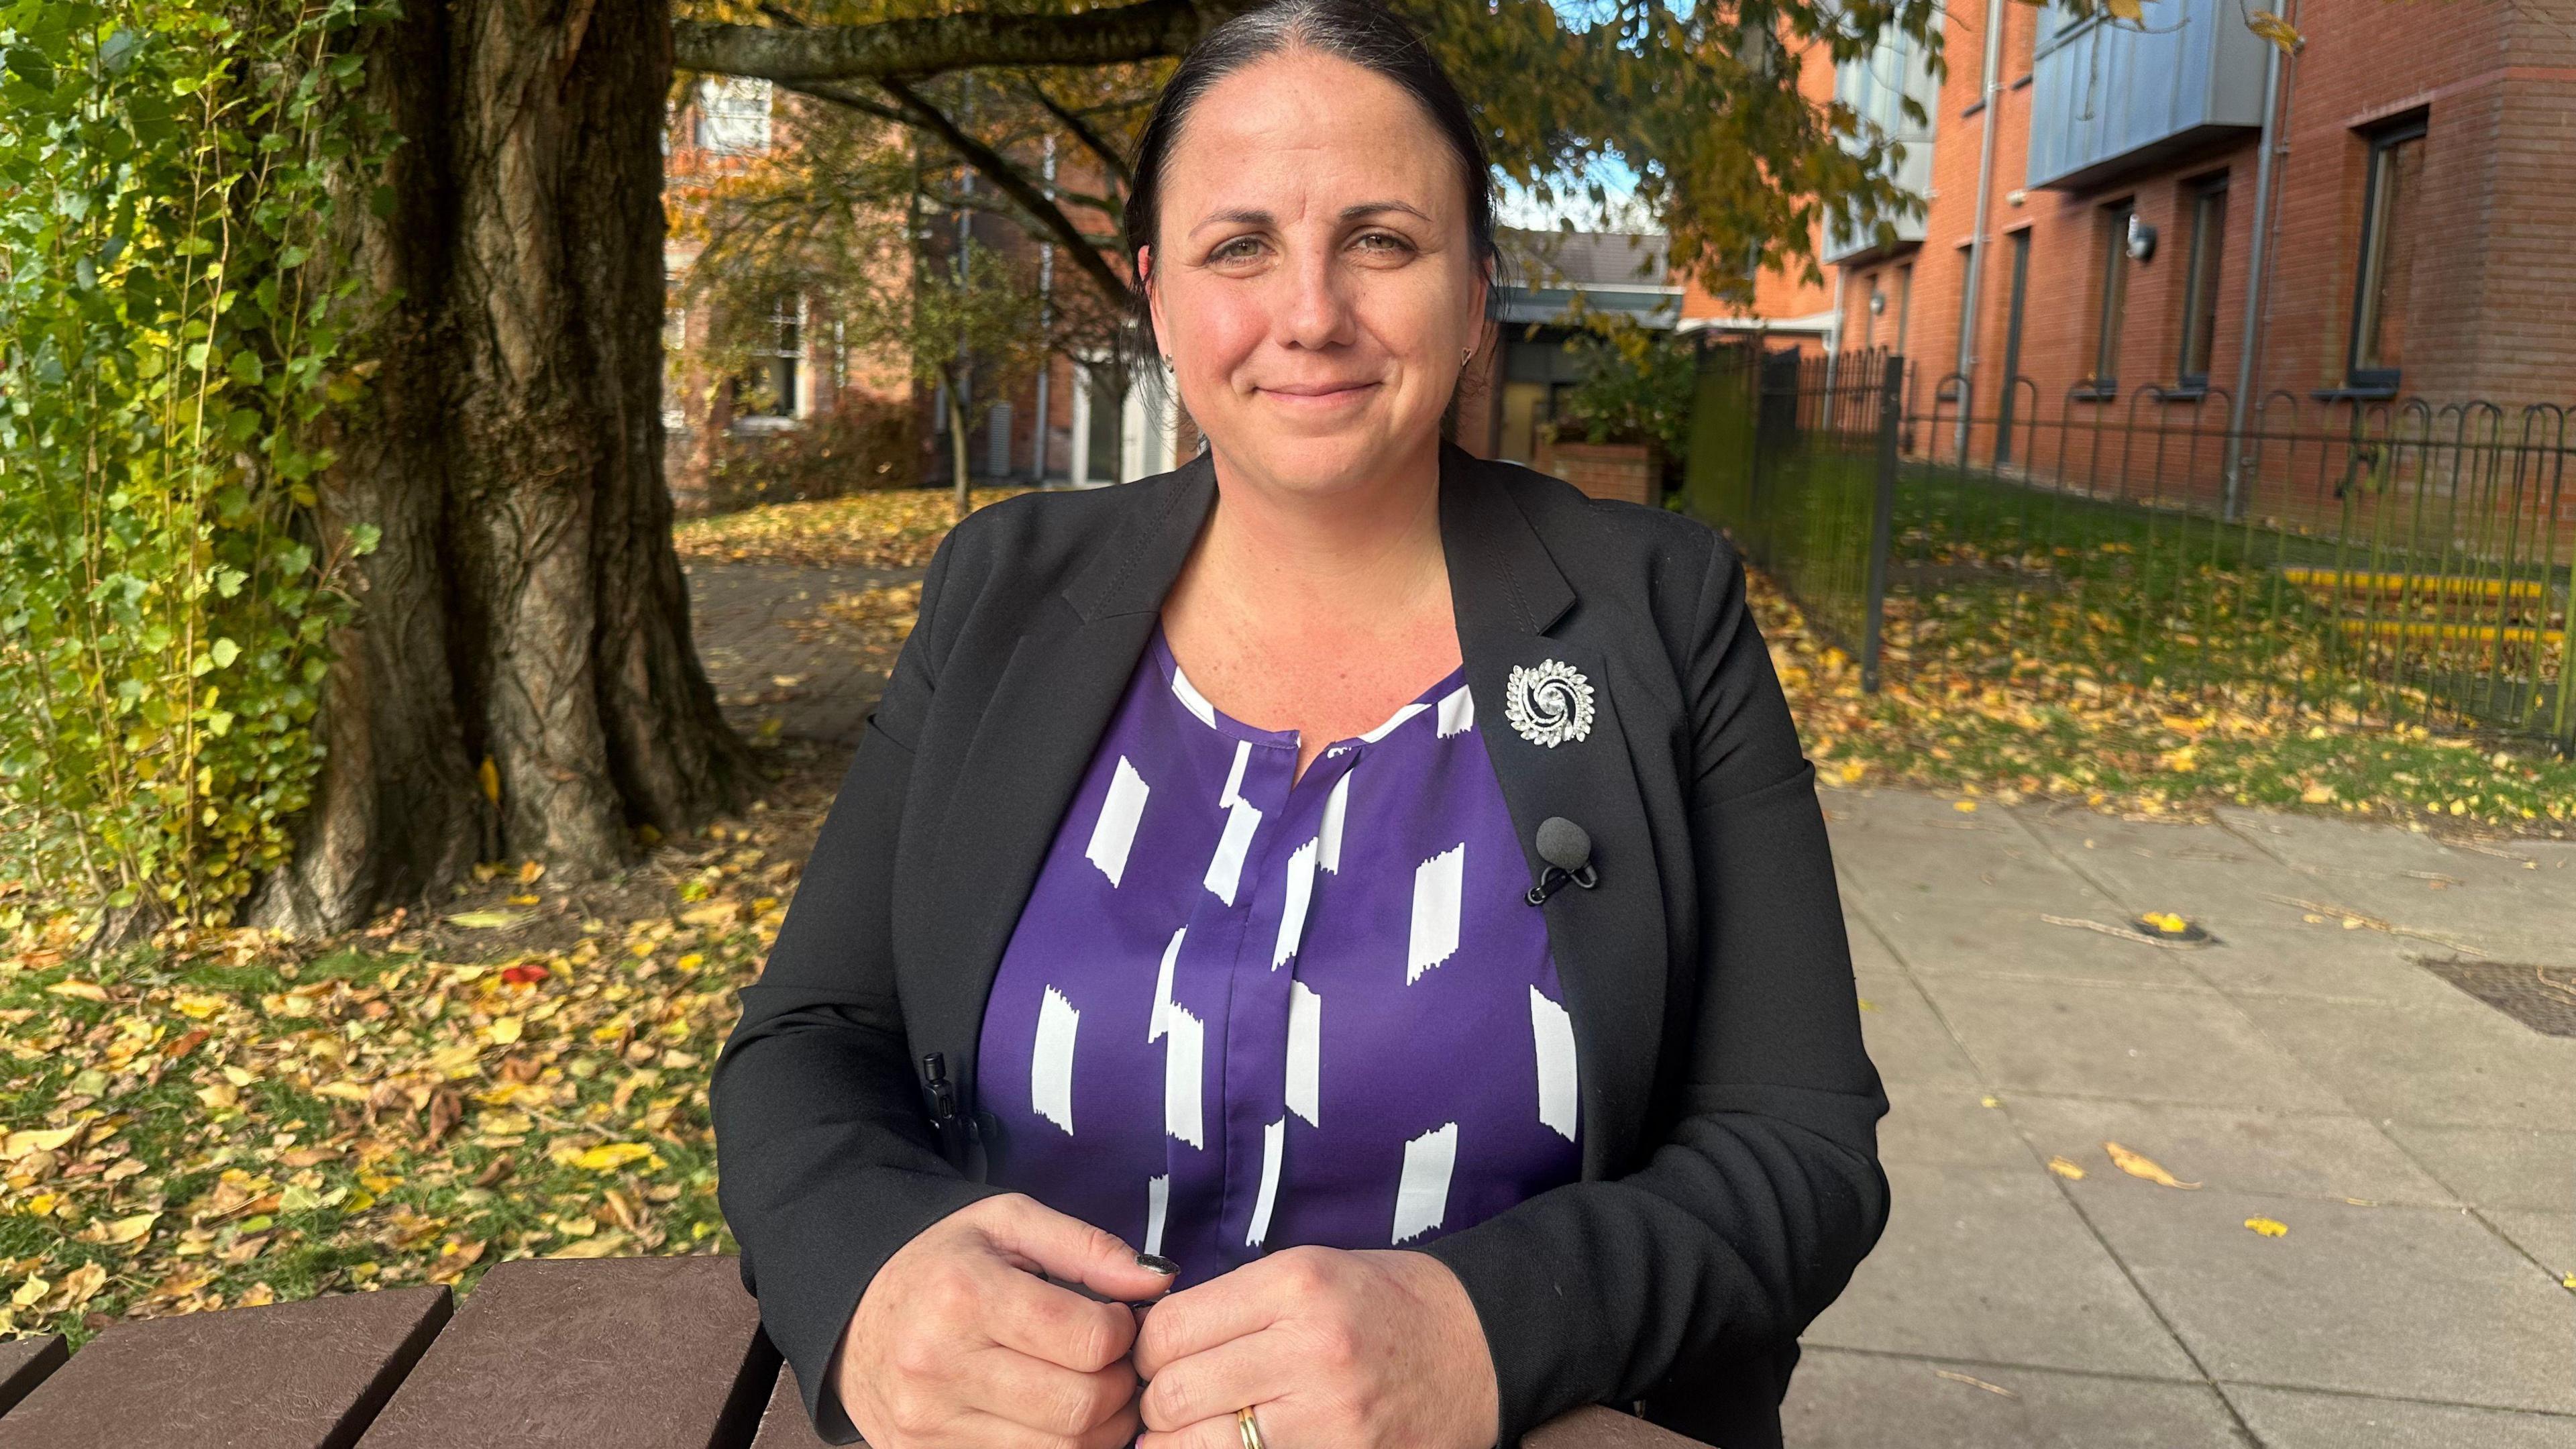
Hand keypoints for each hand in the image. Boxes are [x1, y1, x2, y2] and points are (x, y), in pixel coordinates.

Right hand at [827, 1193, 1179, 1448]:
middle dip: (1120, 1387)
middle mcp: (941, 1366)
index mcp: (965, 1295)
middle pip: (1080, 1408)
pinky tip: (1058, 1414)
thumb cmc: (942, 1259)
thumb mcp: (1009, 1223)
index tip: (1116, 1317)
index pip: (1088, 1339)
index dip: (1124, 1332)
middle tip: (1116, 1362)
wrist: (852, 1307)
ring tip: (1094, 1388)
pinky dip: (1059, 1447)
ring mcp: (929, 1423)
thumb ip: (1089, 1247)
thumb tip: (1160, 1280)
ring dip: (1099, 1427)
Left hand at [1131, 1246, 1500, 1448]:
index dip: (1146, 1351)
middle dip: (1156, 1407)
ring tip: (1197, 1433)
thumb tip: (1151, 1343)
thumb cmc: (1386, 1303)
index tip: (1157, 1359)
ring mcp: (1329, 1414)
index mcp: (1295, 1285)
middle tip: (1170, 1405)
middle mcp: (1310, 1348)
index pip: (1169, 1329)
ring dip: (1182, 1446)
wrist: (1481, 1345)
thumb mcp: (1311, 1271)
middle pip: (1172, 1395)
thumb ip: (1235, 1304)